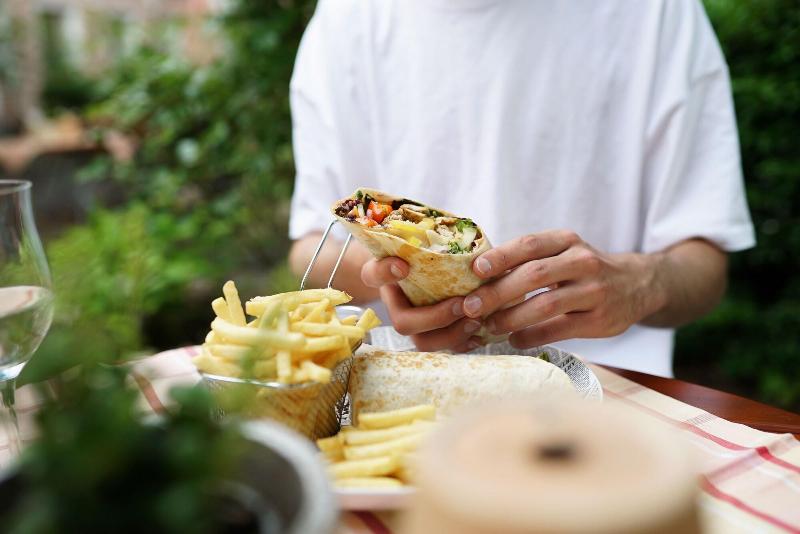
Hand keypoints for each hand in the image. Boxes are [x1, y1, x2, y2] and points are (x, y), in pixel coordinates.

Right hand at [361, 257, 483, 351]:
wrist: (435, 273)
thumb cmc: (427, 256)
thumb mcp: (417, 245)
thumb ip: (406, 246)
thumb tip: (401, 266)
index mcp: (385, 278)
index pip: (373, 275)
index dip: (385, 273)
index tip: (403, 266)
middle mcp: (395, 305)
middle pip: (404, 324)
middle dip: (435, 317)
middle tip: (462, 304)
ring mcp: (415, 325)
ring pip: (426, 342)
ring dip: (453, 335)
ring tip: (476, 320)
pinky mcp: (434, 336)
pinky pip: (445, 349)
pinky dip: (464, 344)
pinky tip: (480, 336)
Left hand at [462, 230, 662, 347]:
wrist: (637, 284)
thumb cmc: (583, 269)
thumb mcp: (563, 252)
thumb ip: (528, 259)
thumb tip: (476, 276)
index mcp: (567, 240)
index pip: (530, 244)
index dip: (500, 256)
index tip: (475, 269)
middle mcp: (583, 262)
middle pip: (533, 275)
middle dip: (497, 292)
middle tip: (470, 306)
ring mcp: (594, 291)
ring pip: (546, 305)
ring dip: (511, 318)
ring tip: (489, 326)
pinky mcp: (600, 320)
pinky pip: (559, 330)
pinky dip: (532, 336)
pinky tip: (515, 340)